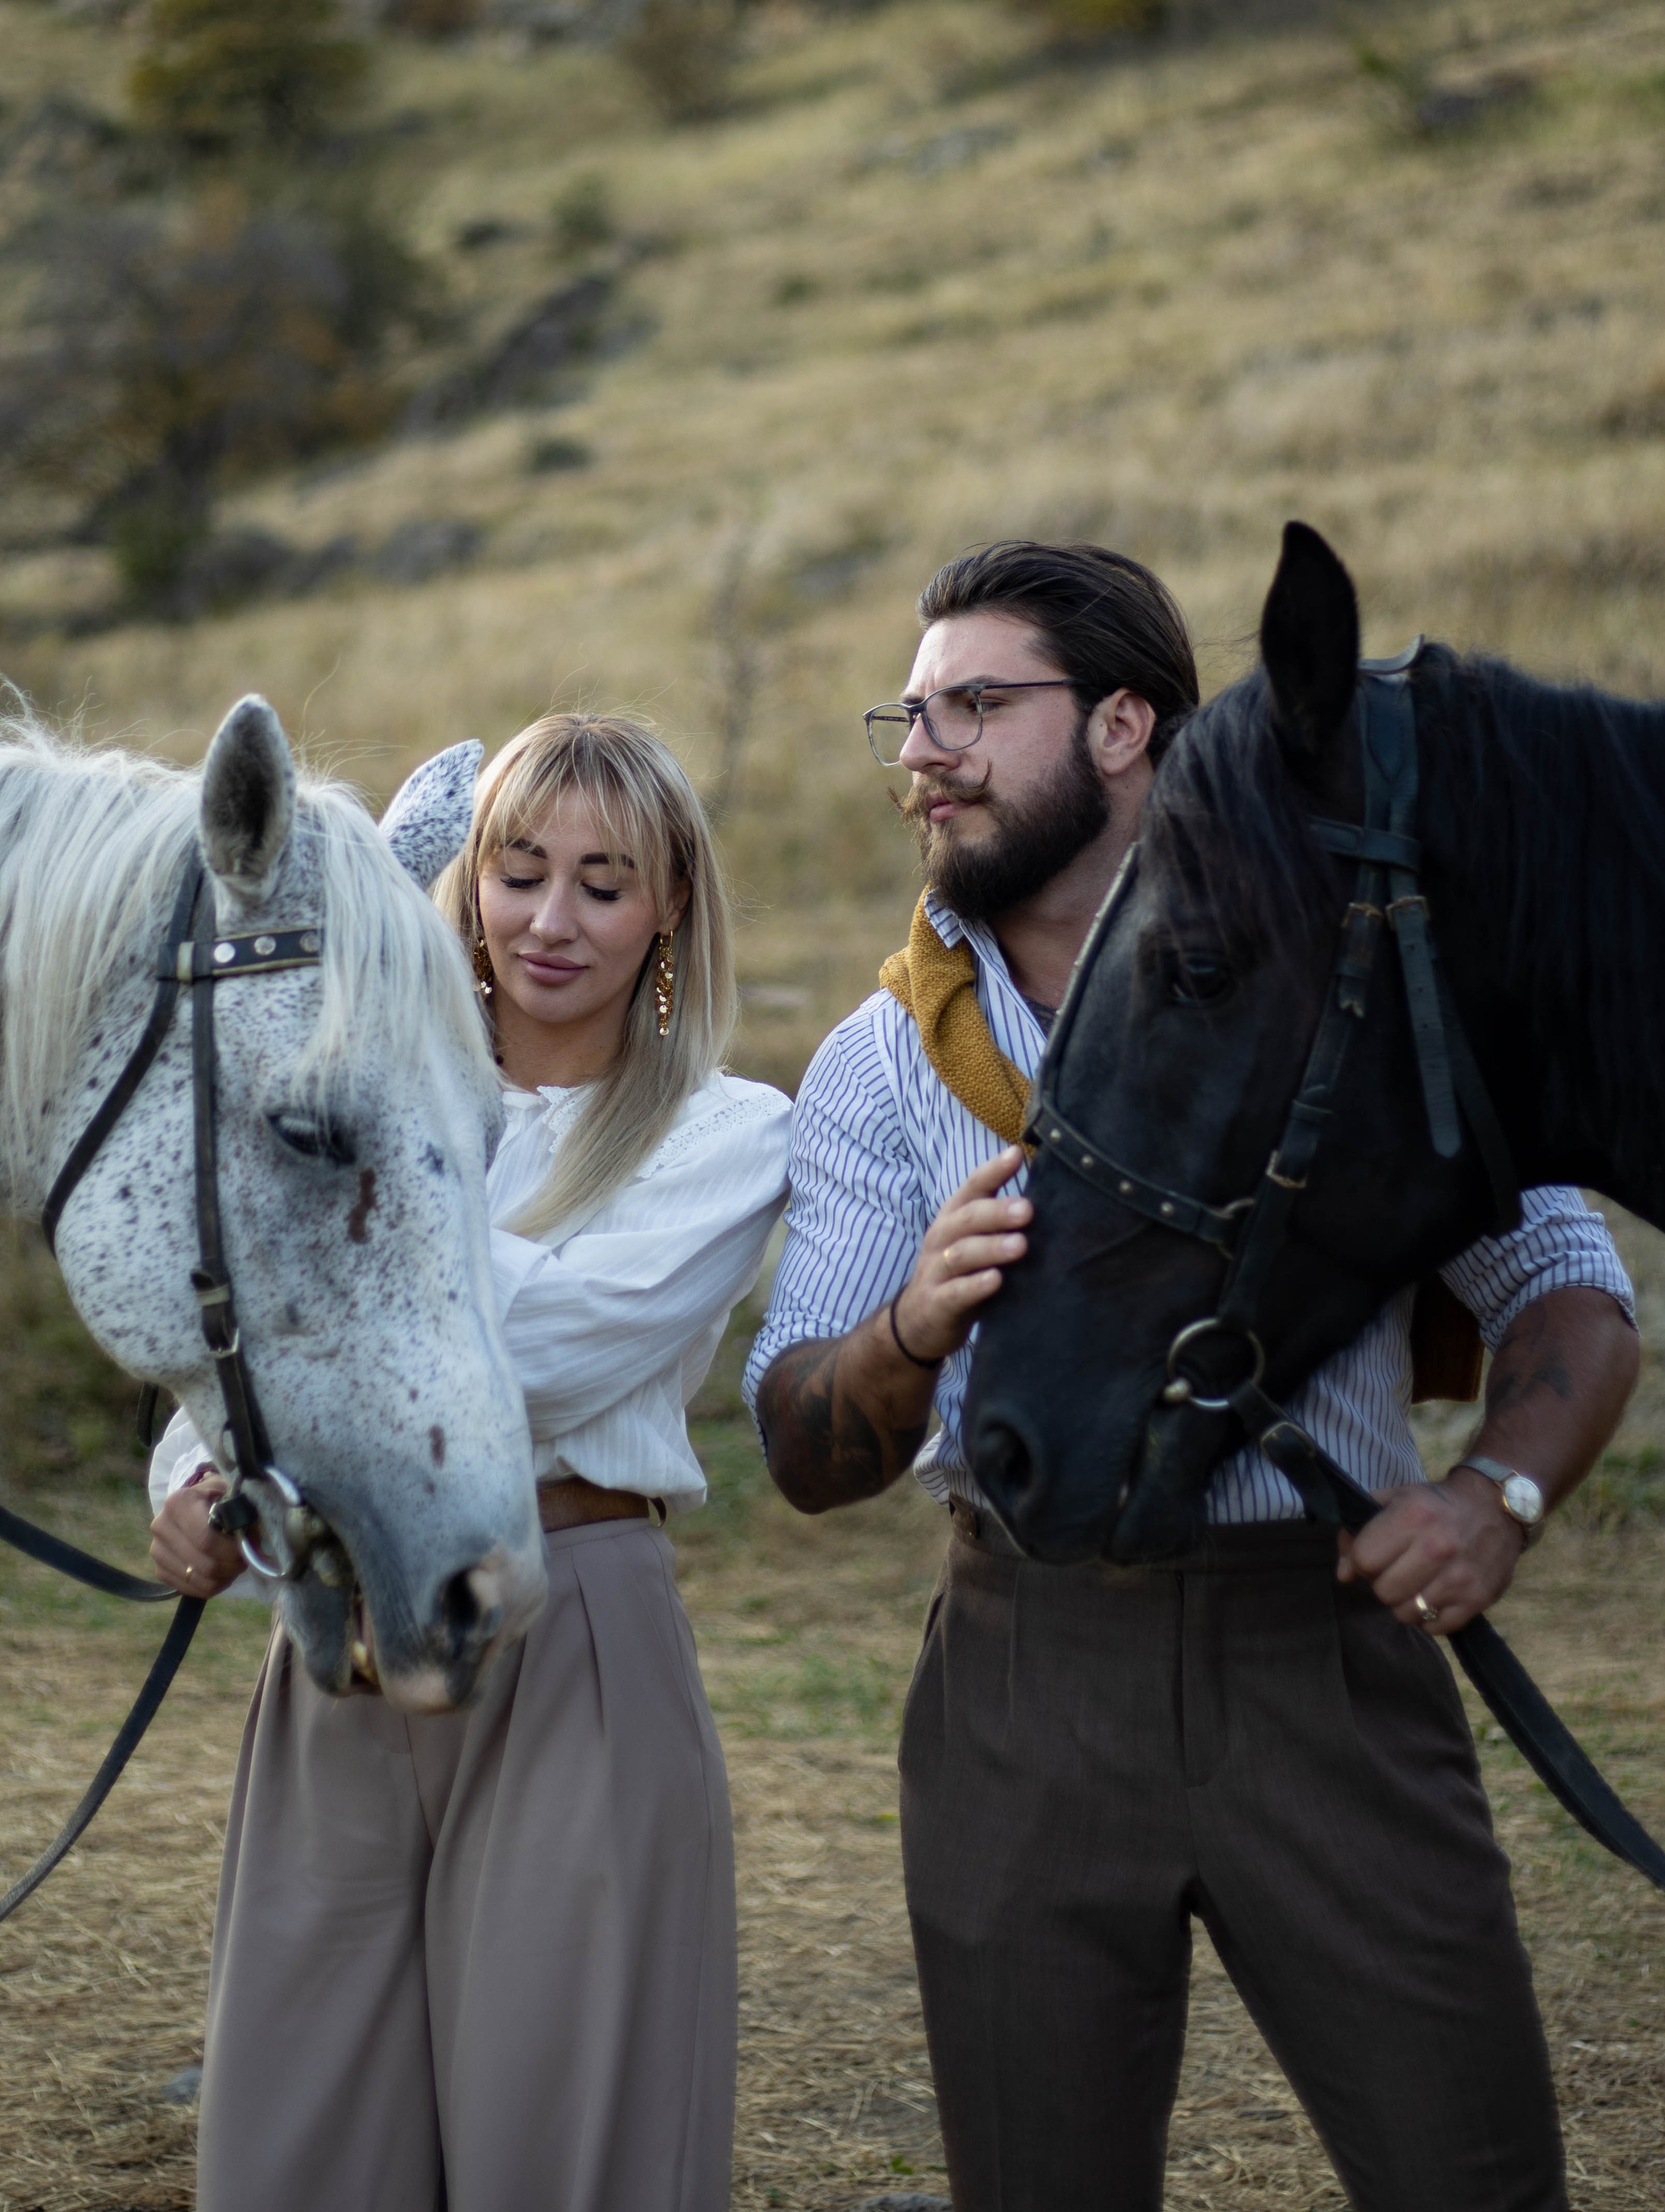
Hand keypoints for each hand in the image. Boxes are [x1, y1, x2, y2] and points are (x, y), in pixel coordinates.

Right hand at [149, 1472, 245, 1597]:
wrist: (194, 1504)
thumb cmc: (218, 1498)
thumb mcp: (232, 1494)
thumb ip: (243, 1512)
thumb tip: (251, 1540)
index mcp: (179, 1503)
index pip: (207, 1540)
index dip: (232, 1550)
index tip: (247, 1547)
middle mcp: (161, 1526)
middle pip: (205, 1564)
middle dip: (232, 1566)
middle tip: (245, 1559)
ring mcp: (157, 1550)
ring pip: (200, 1580)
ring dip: (224, 1577)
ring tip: (234, 1565)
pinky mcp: (159, 1570)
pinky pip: (190, 1590)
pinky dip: (211, 1586)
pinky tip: (220, 1573)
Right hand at [891, 1146, 1030, 1365]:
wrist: (918, 1321)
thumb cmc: (959, 1273)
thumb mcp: (973, 1240)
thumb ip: (1000, 1219)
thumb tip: (1044, 1194)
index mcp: (954, 1217)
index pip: (972, 1187)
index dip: (993, 1171)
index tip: (1017, 1155)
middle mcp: (941, 1238)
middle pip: (967, 1218)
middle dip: (997, 1212)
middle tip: (1027, 1210)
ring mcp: (936, 1270)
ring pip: (962, 1254)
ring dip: (991, 1248)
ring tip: (1020, 1246)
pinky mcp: (937, 1303)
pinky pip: (955, 1292)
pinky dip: (975, 1286)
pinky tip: (996, 1281)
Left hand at [1336, 1466, 1524, 1633]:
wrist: (1495, 1507)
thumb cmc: (1436, 1504)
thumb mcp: (1394, 1500)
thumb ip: (1358, 1531)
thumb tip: (1343, 1575)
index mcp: (1412, 1516)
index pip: (1364, 1560)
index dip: (1362, 1561)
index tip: (1374, 1557)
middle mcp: (1437, 1547)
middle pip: (1383, 1591)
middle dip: (1383, 1583)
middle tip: (1397, 1571)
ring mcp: (1459, 1577)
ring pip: (1407, 1613)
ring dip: (1405, 1602)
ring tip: (1416, 1583)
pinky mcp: (1478, 1599)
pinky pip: (1435, 1627)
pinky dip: (1429, 1617)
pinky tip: (1434, 1596)